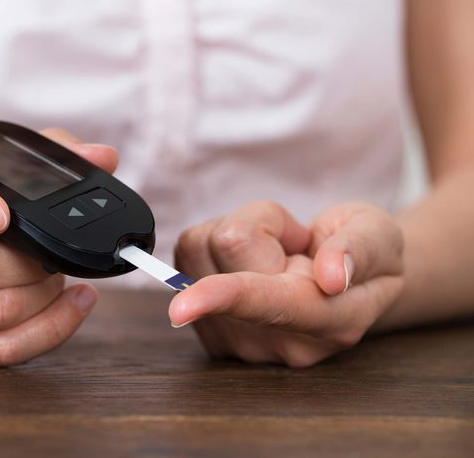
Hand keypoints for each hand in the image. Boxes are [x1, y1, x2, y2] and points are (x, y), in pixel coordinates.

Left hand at [170, 201, 404, 367]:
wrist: (345, 280)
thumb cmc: (364, 252)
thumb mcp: (380, 236)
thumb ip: (360, 251)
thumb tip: (332, 276)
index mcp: (331, 321)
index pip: (270, 304)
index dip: (227, 297)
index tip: (184, 305)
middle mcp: (280, 341)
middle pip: (227, 247)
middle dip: (262, 224)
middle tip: (295, 243)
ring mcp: (240, 341)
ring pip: (198, 248)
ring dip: (235, 234)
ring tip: (274, 252)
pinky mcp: (209, 329)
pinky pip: (186, 259)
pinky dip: (215, 249)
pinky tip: (250, 263)